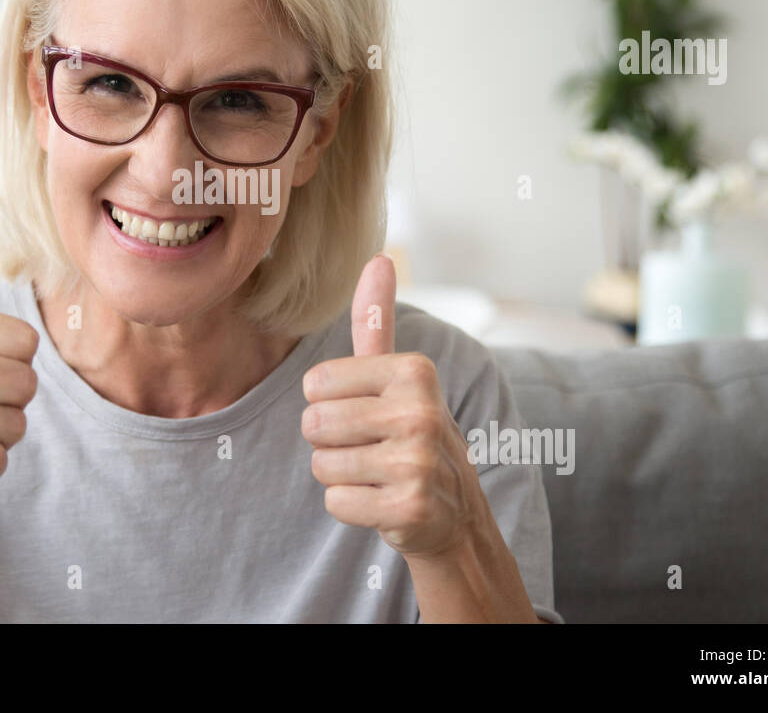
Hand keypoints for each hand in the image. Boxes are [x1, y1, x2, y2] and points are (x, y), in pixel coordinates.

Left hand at [300, 253, 478, 558]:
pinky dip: (351, 507)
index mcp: (414, 371)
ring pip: (322, 465)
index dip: (329, 403)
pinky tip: (383, 501)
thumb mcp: (396, 375)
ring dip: (341, 475)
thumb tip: (378, 257)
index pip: (315, 384)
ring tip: (378, 473)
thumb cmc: (410, 433)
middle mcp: (421, 413)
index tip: (367, 411)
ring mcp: (418, 463)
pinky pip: (336, 502)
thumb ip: (377, 319)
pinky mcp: (409, 508)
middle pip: (314, 424)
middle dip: (331, 441)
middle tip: (371, 446)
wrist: (453, 509)